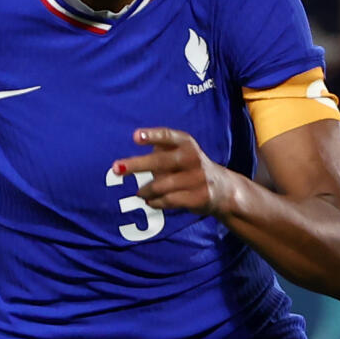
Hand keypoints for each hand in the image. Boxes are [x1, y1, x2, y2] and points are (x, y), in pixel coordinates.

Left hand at [113, 129, 235, 217]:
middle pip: (160, 162)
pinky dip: (156, 202)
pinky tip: (150, 201)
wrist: (222, 189)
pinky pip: (170, 200)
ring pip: (162, 185)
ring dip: (145, 190)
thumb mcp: (181, 151)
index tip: (135, 136)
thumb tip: (127, 161)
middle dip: (137, 165)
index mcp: (186, 143)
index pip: (167, 136)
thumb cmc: (190, 167)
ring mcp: (197, 178)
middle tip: (117, 168)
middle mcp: (192, 158)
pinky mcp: (199, 196)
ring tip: (138, 193)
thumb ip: (159, 149)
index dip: (151, 136)